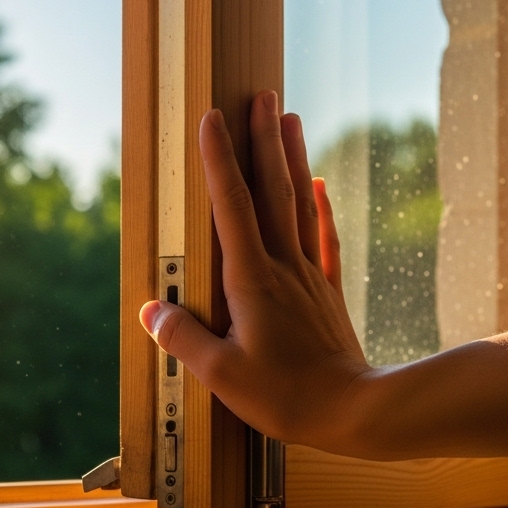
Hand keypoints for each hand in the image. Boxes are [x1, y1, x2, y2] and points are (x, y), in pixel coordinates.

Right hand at [138, 90, 370, 449]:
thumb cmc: (286, 396)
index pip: (231, 206)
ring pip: (299, 204)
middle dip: (263, 140)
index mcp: (251, 280)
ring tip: (289, 117)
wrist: (357, 412)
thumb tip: (151, 309)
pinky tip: (320, 184)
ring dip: (292, 158)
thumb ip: (183, 339)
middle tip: (260, 95)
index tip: (211, 118)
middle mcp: (282, 267)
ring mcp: (308, 276)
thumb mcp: (222, 375)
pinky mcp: (327, 294)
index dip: (219, 160)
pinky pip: (323, 238)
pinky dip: (321, 206)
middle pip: (272, 190)